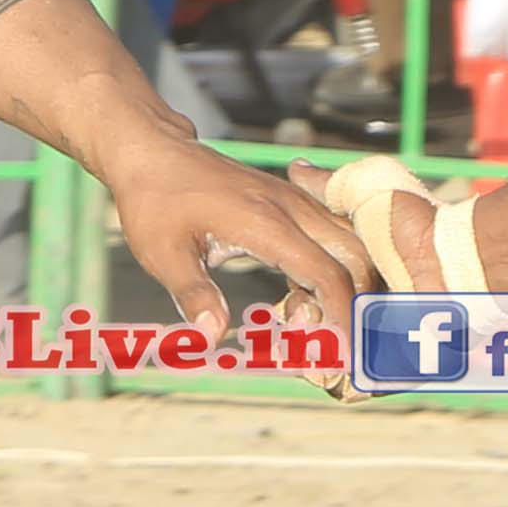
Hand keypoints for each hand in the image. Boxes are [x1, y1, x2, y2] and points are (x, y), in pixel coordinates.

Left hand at [95, 132, 371, 357]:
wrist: (152, 151)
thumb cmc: (154, 201)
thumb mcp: (163, 252)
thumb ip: (193, 294)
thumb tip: (211, 337)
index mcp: (266, 222)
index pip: (327, 275)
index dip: (340, 318)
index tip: (339, 355)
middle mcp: (292, 208)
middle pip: (355, 258)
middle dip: (353, 305)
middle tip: (327, 345)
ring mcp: (295, 202)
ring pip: (349, 244)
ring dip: (343, 287)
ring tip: (302, 324)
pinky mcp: (291, 203)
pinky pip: (332, 236)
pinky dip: (331, 270)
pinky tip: (298, 301)